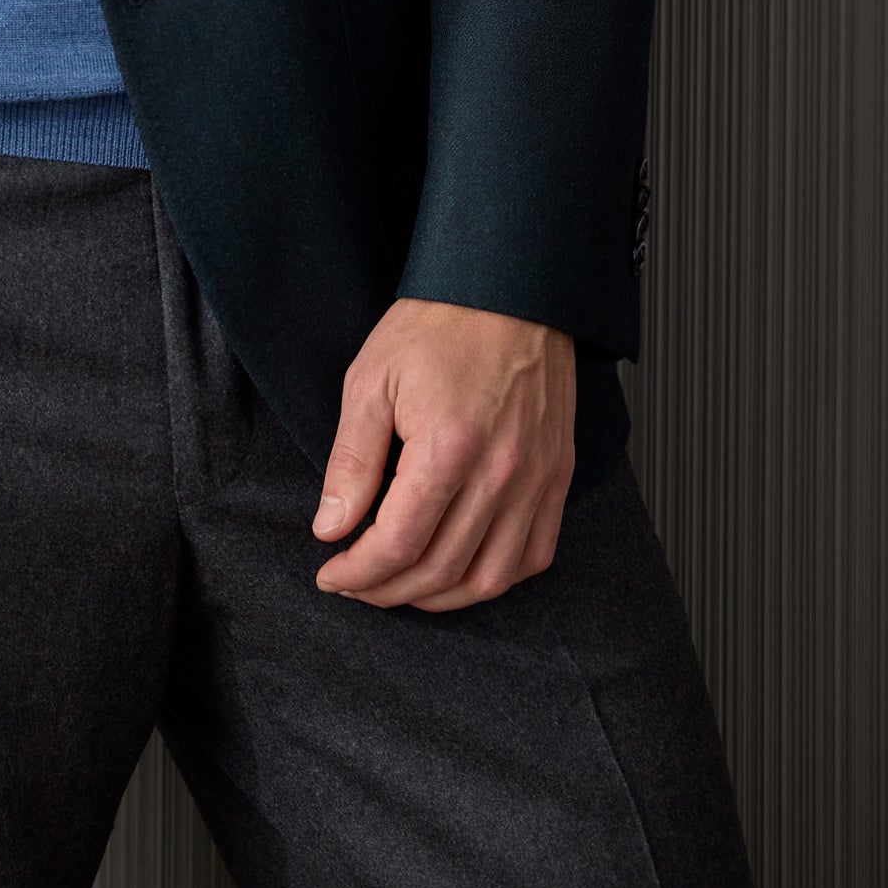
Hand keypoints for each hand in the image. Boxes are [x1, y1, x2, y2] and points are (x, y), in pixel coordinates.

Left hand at [311, 297, 574, 610]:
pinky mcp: (556, 476)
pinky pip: (533, 556)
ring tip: (400, 586)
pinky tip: (460, 571)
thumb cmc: (438, 327)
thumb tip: (331, 528)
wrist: (508, 290)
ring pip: (489, 578)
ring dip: (438, 597)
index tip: (331, 573)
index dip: (357, 571)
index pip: (398, 543)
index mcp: (448, 447)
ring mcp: (536, 480)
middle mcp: (500, 474)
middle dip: (387, 590)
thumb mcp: (372, 380)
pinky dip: (494, 578)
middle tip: (355, 584)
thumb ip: (351, 461)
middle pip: (440, 569)